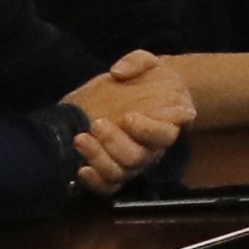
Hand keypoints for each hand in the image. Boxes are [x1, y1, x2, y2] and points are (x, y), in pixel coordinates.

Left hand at [62, 50, 191, 191]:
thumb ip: (137, 62)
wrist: (139, 97)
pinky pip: (108, 186)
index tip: (126, 116)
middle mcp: (153, 148)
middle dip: (114, 142)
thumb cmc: (147, 81)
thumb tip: (118, 73)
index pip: (164, 135)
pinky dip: (94, 182)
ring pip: (121, 173)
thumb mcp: (149, 63)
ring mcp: (134, 163)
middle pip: (138, 157)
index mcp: (168, 123)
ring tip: (80, 138)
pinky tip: (80, 169)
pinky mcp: (116, 172)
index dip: (147, 130)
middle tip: (96, 123)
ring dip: (99, 158)